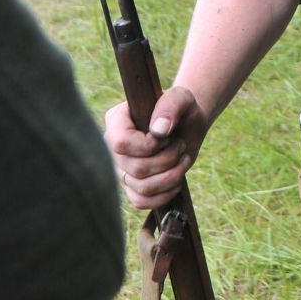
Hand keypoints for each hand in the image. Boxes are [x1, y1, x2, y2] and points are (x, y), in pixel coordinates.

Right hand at [104, 85, 212, 209]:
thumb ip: (170, 105)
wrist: (188, 125)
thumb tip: (158, 130)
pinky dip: (165, 194)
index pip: (121, 143)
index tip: (166, 136)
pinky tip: (176, 180)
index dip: (148, 146)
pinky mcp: (131, 186)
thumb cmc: (181, 109)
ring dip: (171, 176)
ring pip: (142, 188)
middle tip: (179, 145)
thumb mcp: (181, 98)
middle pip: (136, 169)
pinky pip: (141, 201)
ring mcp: (120, 168)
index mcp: (116, 121)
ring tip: (181, 159)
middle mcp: (112, 147)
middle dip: (168, 160)